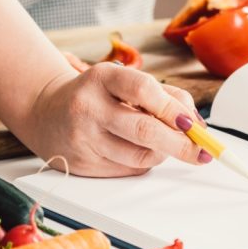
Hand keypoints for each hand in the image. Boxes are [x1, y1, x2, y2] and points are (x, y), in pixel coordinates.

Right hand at [18, 63, 207, 176]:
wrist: (45, 112)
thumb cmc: (96, 94)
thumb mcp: (123, 81)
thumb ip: (164, 95)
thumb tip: (197, 123)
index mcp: (100, 78)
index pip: (143, 90)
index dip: (173, 108)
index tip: (192, 123)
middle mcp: (88, 107)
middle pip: (145, 130)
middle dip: (181, 144)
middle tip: (202, 150)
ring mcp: (83, 139)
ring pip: (139, 156)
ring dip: (163, 154)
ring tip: (167, 145)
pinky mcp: (82, 165)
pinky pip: (127, 170)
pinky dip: (144, 163)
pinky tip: (141, 151)